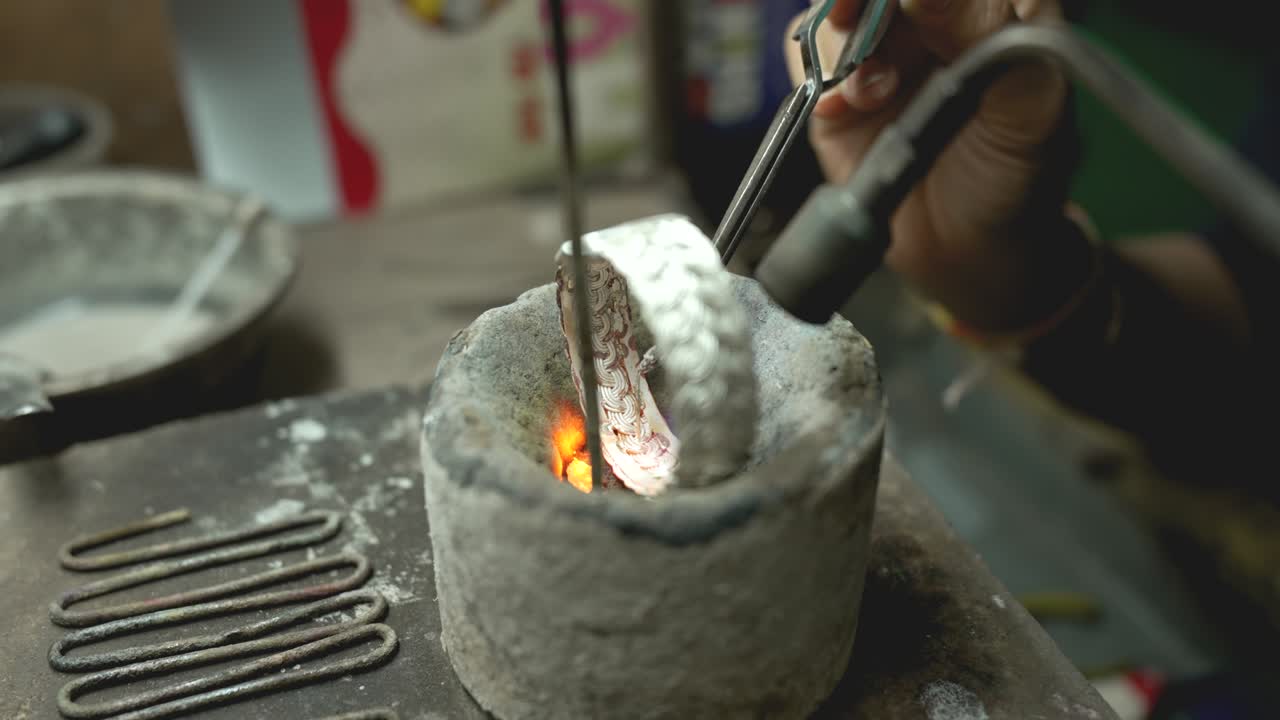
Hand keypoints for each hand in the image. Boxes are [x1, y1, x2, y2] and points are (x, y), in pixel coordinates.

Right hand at [785, 0, 1085, 330]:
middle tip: (852, 21)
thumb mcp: (1029, 109)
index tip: (911, 7)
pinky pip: (809, 63)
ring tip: (869, 95)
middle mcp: (931, 23)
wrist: (973, 253)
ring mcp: (881, 57)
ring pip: (833, 15)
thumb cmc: (1019, 179)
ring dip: (841, 47)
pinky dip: (815, 79)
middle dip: (860, 4)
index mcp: (993, 9)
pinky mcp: (839, 99)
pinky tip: (842, 110)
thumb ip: (989, 39)